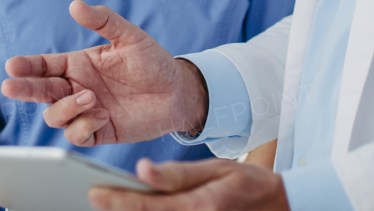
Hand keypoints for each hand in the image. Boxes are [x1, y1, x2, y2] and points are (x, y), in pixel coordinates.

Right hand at [1, 0, 207, 145]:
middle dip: (24, 89)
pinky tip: (102, 116)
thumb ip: (104, 20)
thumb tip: (75, 5)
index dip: (26, 66)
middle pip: (40, 92)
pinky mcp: (98, 132)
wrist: (178, 92)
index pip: (44, 65)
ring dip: (67, 108)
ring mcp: (86, 112)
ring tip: (91, 98)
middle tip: (10, 87)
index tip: (12, 66)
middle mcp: (77, 88)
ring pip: (55, 116)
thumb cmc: (153, 61)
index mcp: (78, 64)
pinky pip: (76, 136)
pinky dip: (83, 127)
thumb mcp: (130, 36)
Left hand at [90, 158, 289, 210]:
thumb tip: (142, 170)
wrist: (279, 207)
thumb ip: (178, 173)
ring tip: (111, 204)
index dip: (118, 201)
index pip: (149, 207)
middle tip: (96, 198)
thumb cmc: (246, 183)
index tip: (94, 193)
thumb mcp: (217, 168)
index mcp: (200, 206)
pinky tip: (137, 210)